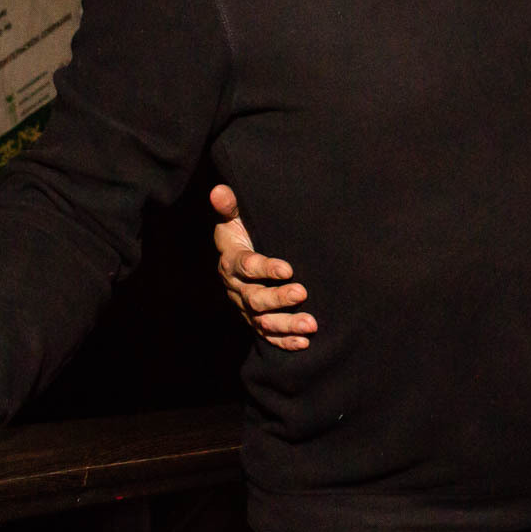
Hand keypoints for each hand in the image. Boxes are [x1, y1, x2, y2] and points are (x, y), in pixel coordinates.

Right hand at [210, 184, 316, 349]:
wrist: (237, 257)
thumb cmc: (240, 233)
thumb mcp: (233, 218)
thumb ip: (229, 206)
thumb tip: (219, 190)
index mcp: (231, 262)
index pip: (246, 267)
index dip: (265, 269)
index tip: (288, 268)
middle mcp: (237, 288)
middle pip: (255, 298)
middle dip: (278, 298)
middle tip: (302, 292)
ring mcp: (246, 308)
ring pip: (263, 321)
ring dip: (287, 324)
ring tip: (311, 325)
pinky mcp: (255, 320)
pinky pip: (268, 334)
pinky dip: (284, 340)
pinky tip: (304, 342)